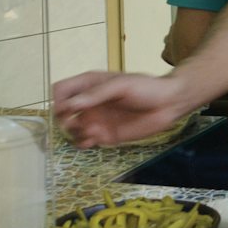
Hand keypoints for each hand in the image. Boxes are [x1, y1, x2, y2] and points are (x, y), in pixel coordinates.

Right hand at [52, 71, 189, 147]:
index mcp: (90, 84)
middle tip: (77, 122)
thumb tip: (70, 105)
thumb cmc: (147, 88)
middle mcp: (89, 102)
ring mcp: (96, 119)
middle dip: (63, 120)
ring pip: (70, 129)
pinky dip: (83, 143)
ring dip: (74, 133)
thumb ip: (96, 94)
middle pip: (61, 112)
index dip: (59, 100)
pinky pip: (84, 142)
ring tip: (93, 130)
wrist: (168, 104)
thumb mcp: (121, 85)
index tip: (66, 108)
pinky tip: (95, 139)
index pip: (61, 90)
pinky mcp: (105, 135)